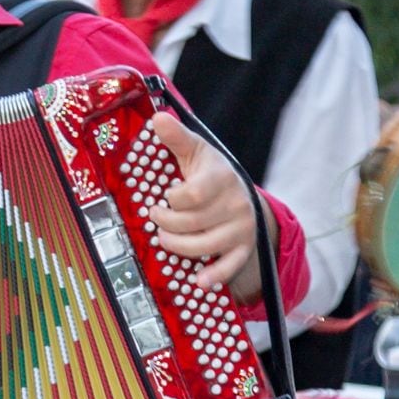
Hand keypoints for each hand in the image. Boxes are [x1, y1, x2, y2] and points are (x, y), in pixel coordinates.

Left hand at [147, 112, 266, 301]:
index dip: (171, 199)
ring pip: (203, 246)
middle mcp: (236, 204)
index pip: (192, 195)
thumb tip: (157, 117)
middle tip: (155, 217)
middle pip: (191, 223)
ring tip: (164, 238)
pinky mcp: (243, 248)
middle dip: (165, 223)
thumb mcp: (195, 151)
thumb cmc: (210, 172)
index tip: (164, 196)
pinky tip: (199, 281)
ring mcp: (241, 228)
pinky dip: (214, 275)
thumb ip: (177, 138)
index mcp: (222, 178)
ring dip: (176, 246)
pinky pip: (230, 266)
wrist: (240, 194)